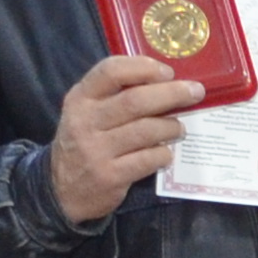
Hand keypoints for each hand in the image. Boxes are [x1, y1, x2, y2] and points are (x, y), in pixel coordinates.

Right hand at [47, 48, 205, 225]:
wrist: (61, 189)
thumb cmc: (84, 141)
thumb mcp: (87, 112)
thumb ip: (116, 95)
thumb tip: (167, 82)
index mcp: (80, 98)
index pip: (111, 71)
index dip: (143, 68)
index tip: (167, 72)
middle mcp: (85, 121)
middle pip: (135, 101)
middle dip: (172, 94)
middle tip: (195, 92)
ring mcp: (96, 150)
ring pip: (146, 130)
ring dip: (171, 127)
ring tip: (179, 128)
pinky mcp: (109, 176)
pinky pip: (148, 159)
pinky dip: (164, 154)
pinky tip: (166, 153)